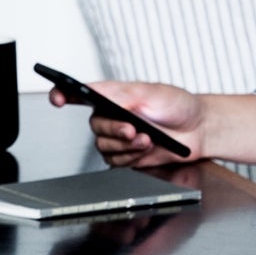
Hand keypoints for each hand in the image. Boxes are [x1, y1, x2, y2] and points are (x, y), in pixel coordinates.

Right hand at [49, 79, 207, 168]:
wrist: (197, 130)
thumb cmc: (177, 105)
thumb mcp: (153, 93)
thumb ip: (126, 95)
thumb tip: (102, 95)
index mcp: (112, 96)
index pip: (79, 93)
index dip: (62, 94)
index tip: (58, 98)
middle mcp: (110, 116)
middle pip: (95, 126)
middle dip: (115, 130)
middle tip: (133, 129)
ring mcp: (117, 137)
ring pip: (105, 146)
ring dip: (127, 145)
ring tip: (148, 138)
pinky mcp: (125, 155)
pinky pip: (116, 161)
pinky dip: (133, 156)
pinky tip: (148, 147)